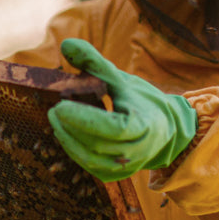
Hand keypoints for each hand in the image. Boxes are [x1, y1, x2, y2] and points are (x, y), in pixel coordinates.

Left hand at [47, 39, 197, 181]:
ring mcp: (125, 167)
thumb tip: (66, 44)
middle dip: (70, 128)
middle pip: (96, 145)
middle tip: (53, 109)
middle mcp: (136, 151)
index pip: (111, 127)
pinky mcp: (114, 175)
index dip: (84, 118)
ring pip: (90, 159)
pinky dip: (74, 149)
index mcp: (143, 126)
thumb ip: (94, 62)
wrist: (166, 129)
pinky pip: (90, 165)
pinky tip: (65, 133)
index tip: (61, 105)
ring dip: (68, 140)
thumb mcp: (121, 79)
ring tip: (56, 120)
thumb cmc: (141, 101)